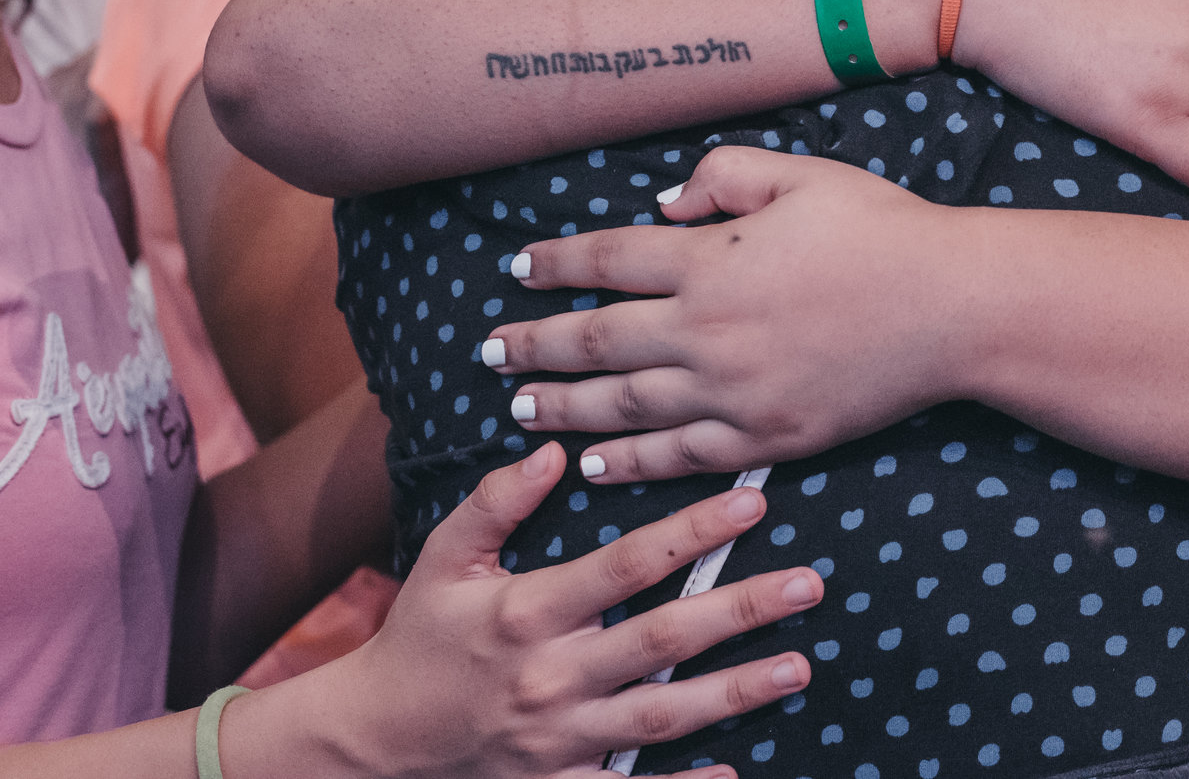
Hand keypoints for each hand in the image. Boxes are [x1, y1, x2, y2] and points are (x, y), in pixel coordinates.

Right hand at [253, 440, 820, 778]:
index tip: (752, 503)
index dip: (691, 533)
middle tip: (809, 583)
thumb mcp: (444, 560)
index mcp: (526, 613)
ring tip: (798, 668)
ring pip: (662, 717)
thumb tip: (554, 448)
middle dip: (740, 610)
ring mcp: (558, 739)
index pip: (625, 566)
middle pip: (661, 641)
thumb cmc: (418, 637)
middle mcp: (550, 677)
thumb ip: (497, 502)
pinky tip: (736, 774)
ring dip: (735, 692)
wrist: (372, 740)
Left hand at [486, 149, 959, 483]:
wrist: (954, 307)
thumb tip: (661, 207)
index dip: (556, 265)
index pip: (607, 261)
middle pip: (596, 341)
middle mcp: (707, 330)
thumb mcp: (804, 174)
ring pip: (622, 406)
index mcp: (712, 260)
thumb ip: (723, 178)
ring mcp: (733, 392)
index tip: (519, 270)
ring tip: (518, 404)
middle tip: (488, 350)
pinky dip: (627, 463)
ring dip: (561, 406)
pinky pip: (678, 457)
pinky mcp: (765, 438)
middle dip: (533, 345)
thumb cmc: (883, 230)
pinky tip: (592, 463)